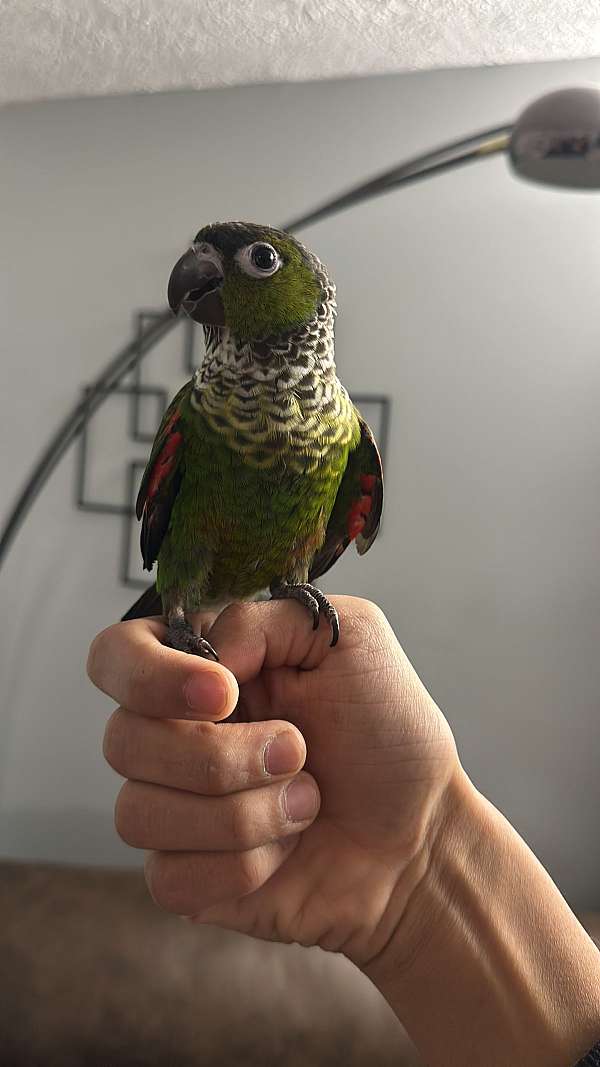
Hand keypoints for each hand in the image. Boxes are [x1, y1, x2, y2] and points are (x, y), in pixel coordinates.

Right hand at [87, 597, 458, 964]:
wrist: (422, 833)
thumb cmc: (388, 732)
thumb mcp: (348, 639)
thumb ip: (265, 620)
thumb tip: (202, 658)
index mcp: (203, 668)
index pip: (115, 656)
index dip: (151, 677)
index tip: (225, 693)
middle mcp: (174, 732)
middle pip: (123, 740)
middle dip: (222, 756)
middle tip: (299, 751)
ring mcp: (174, 805)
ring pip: (138, 814)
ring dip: (242, 816)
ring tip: (306, 802)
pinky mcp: (186, 873)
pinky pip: (167, 878)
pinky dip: (242, 867)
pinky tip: (285, 850)